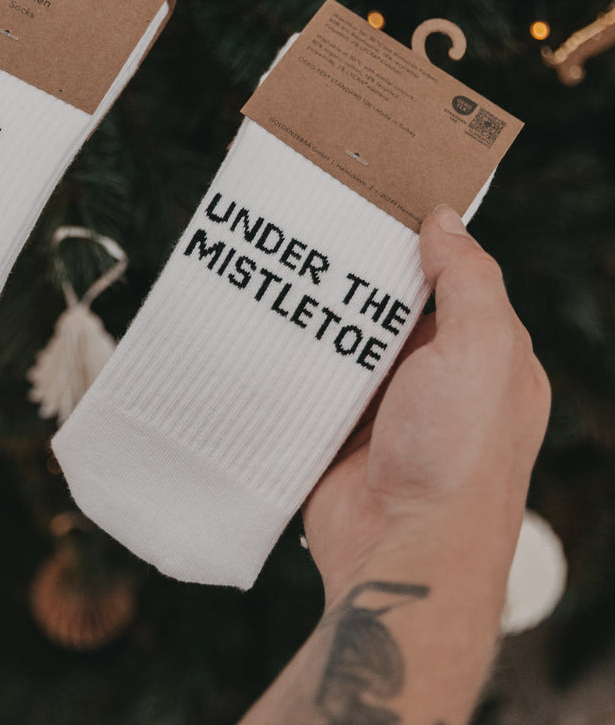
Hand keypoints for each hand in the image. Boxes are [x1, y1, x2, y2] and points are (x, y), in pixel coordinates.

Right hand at [304, 204, 550, 609]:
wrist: (400, 549)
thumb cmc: (459, 454)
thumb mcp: (481, 353)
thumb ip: (468, 282)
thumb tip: (445, 219)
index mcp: (486, 356)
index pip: (453, 279)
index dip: (419, 239)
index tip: (375, 198)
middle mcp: (437, 377)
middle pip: (391, 305)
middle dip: (356, 272)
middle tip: (311, 223)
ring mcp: (384, 404)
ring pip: (346, 338)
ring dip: (318, 311)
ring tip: (277, 262)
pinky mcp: (336, 426)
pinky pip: (312, 376)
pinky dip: (292, 352)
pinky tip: (262, 319)